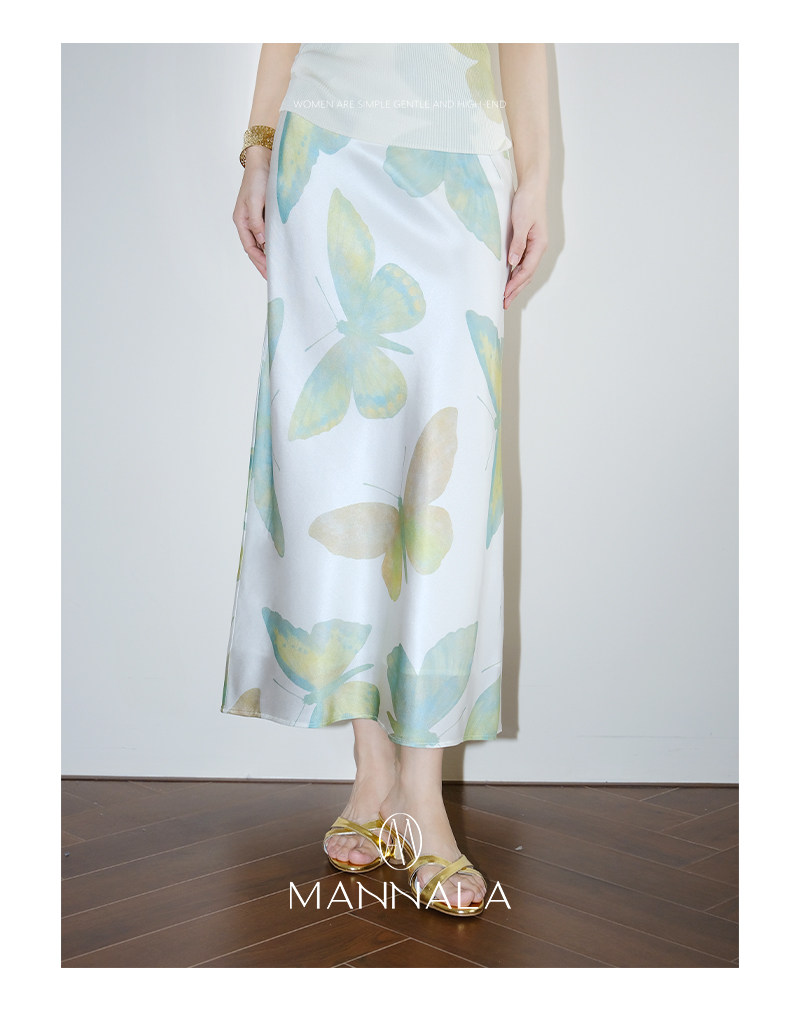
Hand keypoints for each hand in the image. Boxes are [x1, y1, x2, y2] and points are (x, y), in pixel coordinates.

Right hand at [232, 146, 271, 279]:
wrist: (264, 159)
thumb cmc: (258, 178)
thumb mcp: (255, 200)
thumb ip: (257, 221)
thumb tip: (262, 240)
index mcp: (241, 220)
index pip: (250, 248)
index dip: (259, 262)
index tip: (270, 273)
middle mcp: (249, 222)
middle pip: (255, 249)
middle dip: (264, 264)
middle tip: (276, 277)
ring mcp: (258, 218)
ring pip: (263, 242)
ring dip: (270, 255)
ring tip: (281, 267)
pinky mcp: (267, 214)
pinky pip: (270, 233)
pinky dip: (275, 243)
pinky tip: (284, 249)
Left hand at [503, 176, 547, 308]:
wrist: (532, 186)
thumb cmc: (527, 202)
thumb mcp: (521, 222)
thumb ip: (518, 243)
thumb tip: (513, 263)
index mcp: (539, 245)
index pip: (526, 270)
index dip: (516, 284)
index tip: (505, 295)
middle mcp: (538, 248)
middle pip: (527, 275)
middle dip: (516, 290)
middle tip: (504, 303)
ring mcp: (534, 246)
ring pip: (525, 270)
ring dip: (516, 284)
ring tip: (506, 296)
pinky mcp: (528, 242)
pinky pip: (522, 263)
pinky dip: (515, 273)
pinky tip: (508, 279)